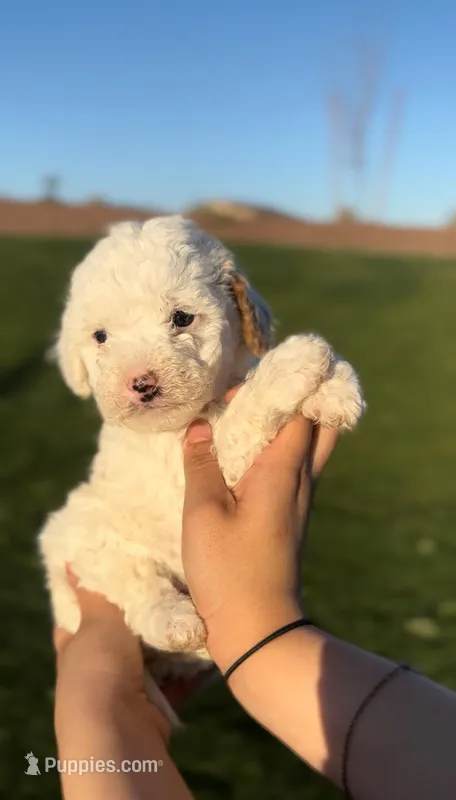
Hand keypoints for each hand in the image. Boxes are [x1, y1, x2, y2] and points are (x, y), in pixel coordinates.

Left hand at [54, 568, 205, 746]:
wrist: (119, 731)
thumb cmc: (97, 669)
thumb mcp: (96, 621)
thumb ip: (95, 592)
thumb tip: (71, 560)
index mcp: (76, 644)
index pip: (80, 612)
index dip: (95, 590)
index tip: (120, 563)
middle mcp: (101, 665)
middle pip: (125, 629)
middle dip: (147, 607)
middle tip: (172, 574)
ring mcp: (130, 685)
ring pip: (156, 650)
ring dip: (175, 634)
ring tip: (199, 598)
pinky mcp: (159, 702)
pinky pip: (181, 675)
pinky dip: (195, 661)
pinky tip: (212, 635)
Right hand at [182, 402, 337, 672]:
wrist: (260, 628)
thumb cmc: (228, 571)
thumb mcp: (202, 513)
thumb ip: (201, 464)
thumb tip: (200, 426)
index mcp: (282, 472)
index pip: (299, 413)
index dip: (277, 390)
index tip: (240, 387)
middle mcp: (301, 481)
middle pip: (319, 427)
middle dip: (298, 401)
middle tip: (260, 393)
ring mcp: (300, 501)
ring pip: (308, 448)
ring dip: (286, 425)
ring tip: (247, 415)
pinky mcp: (291, 518)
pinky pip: (294, 470)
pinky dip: (279, 451)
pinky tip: (246, 454)